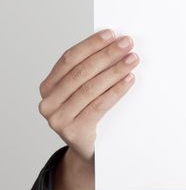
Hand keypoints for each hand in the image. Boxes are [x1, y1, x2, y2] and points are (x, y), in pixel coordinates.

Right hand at [38, 29, 138, 189]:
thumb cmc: (92, 118)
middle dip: (106, 55)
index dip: (91, 45)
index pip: (69, 59)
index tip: (111, 34)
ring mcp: (57, 119)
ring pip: (90, 87)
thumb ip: (92, 73)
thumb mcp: (87, 94)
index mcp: (48, 87)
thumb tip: (115, 44)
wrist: (91, 155)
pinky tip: (129, 79)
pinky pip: (98, 105)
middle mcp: (48, 102)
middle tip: (127, 43)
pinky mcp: (73, 132)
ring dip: (114, 70)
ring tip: (133, 59)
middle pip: (81, 71)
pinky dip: (116, 90)